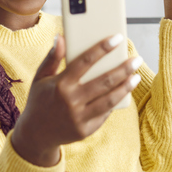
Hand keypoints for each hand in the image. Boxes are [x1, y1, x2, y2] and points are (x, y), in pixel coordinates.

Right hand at [11, 35, 142, 166]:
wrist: (35, 134)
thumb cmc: (40, 100)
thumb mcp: (40, 77)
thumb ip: (52, 57)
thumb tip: (61, 37)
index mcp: (60, 84)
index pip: (85, 61)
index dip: (102, 48)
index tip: (117, 38)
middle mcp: (70, 101)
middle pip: (104, 81)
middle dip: (123, 68)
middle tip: (136, 59)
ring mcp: (79, 117)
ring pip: (109, 99)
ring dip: (125, 87)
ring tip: (135, 77)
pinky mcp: (86, 130)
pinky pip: (105, 113)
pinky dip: (115, 102)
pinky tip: (123, 92)